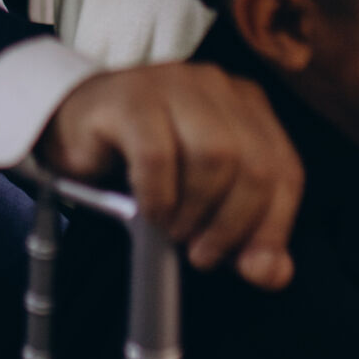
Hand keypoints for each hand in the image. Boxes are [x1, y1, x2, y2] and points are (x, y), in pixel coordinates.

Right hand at [39, 63, 301, 285]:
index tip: (249, 267)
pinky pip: (158, 155)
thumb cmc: (144, 164)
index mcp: (248, 107)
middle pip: (255, 165)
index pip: (285, 171)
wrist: (74, 127)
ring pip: (215, 155)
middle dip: (233, 224)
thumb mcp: (204, 203)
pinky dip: (158, 197)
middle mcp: (217, 88)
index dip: (273, 227)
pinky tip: (148, 211)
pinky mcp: (131, 98)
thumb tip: (270, 273)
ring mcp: (174, 85)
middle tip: (202, 253)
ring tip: (172, 228)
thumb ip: (244, 236)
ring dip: (196, 209)